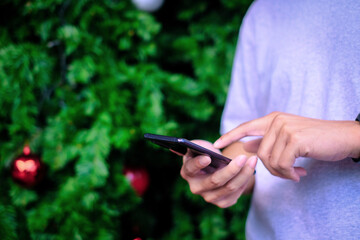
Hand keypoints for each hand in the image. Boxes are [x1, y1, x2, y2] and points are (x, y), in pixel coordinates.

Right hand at [180, 140, 256, 207]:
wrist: (213, 168)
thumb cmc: (206, 153)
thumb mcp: (200, 146)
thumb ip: (200, 145)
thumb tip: (208, 152)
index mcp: (187, 172)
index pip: (191, 168)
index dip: (198, 163)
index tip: (207, 157)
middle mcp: (196, 187)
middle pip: (215, 180)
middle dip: (231, 169)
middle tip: (243, 157)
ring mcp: (208, 197)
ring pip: (229, 188)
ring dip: (244, 174)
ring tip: (253, 161)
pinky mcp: (221, 203)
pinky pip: (236, 193)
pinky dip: (245, 181)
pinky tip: (250, 170)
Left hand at [214, 112, 359, 181]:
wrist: (343, 137)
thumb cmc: (315, 139)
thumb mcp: (287, 137)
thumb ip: (266, 140)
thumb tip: (246, 146)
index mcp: (273, 118)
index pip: (246, 127)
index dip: (230, 135)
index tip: (216, 143)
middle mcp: (276, 121)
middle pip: (259, 153)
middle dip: (270, 170)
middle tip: (288, 174)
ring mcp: (284, 128)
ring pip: (269, 160)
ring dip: (281, 173)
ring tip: (295, 173)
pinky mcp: (294, 139)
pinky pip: (281, 164)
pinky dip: (289, 174)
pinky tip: (300, 174)